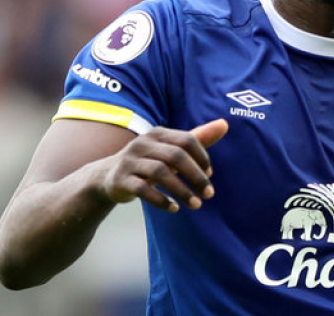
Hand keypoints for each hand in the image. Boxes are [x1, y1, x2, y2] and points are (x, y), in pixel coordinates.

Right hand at [99, 119, 227, 211]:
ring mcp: (129, 161)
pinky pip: (143, 190)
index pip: (187, 140)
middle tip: (209, 194)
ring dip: (182, 191)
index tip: (210, 175)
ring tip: (196, 205)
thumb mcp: (172, 148)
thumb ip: (198, 138)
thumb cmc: (150, 160)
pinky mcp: (120, 180)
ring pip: (160, 173)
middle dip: (196, 176)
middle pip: (175, 156)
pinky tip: (175, 208)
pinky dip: (161, 200)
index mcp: (158, 133)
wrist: (108, 176)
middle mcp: (142, 143)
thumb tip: (225, 124)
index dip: (202, 157)